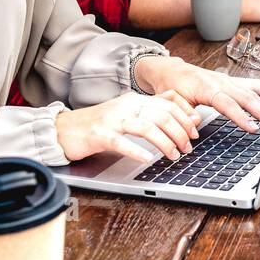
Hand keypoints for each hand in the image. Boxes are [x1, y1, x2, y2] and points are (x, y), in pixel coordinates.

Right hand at [55, 89, 200, 162]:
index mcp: (135, 100)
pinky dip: (137, 151)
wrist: (64, 130)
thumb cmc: (98, 125)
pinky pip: (122, 143)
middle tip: (188, 148)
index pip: (169, 104)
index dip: (186, 118)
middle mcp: (126, 106)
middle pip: (162, 115)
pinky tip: (148, 159)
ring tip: (174, 155)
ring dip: (165, 143)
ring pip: (147, 127)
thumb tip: (182, 113)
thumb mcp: (128, 113)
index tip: (195, 132)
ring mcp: (112, 120)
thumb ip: (152, 111)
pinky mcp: (100, 135)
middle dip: (180, 133)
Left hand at [136, 56, 259, 131]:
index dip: (242, 117)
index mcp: (207, 87)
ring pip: (252, 92)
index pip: (228, 104)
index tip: (253, 128)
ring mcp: (228, 81)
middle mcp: (221, 82)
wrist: (170, 70)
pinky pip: (253, 85)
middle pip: (246, 98)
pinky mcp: (232, 82)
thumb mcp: (172, 101)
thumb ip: (185, 113)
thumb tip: (196, 123)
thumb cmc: (171, 86)